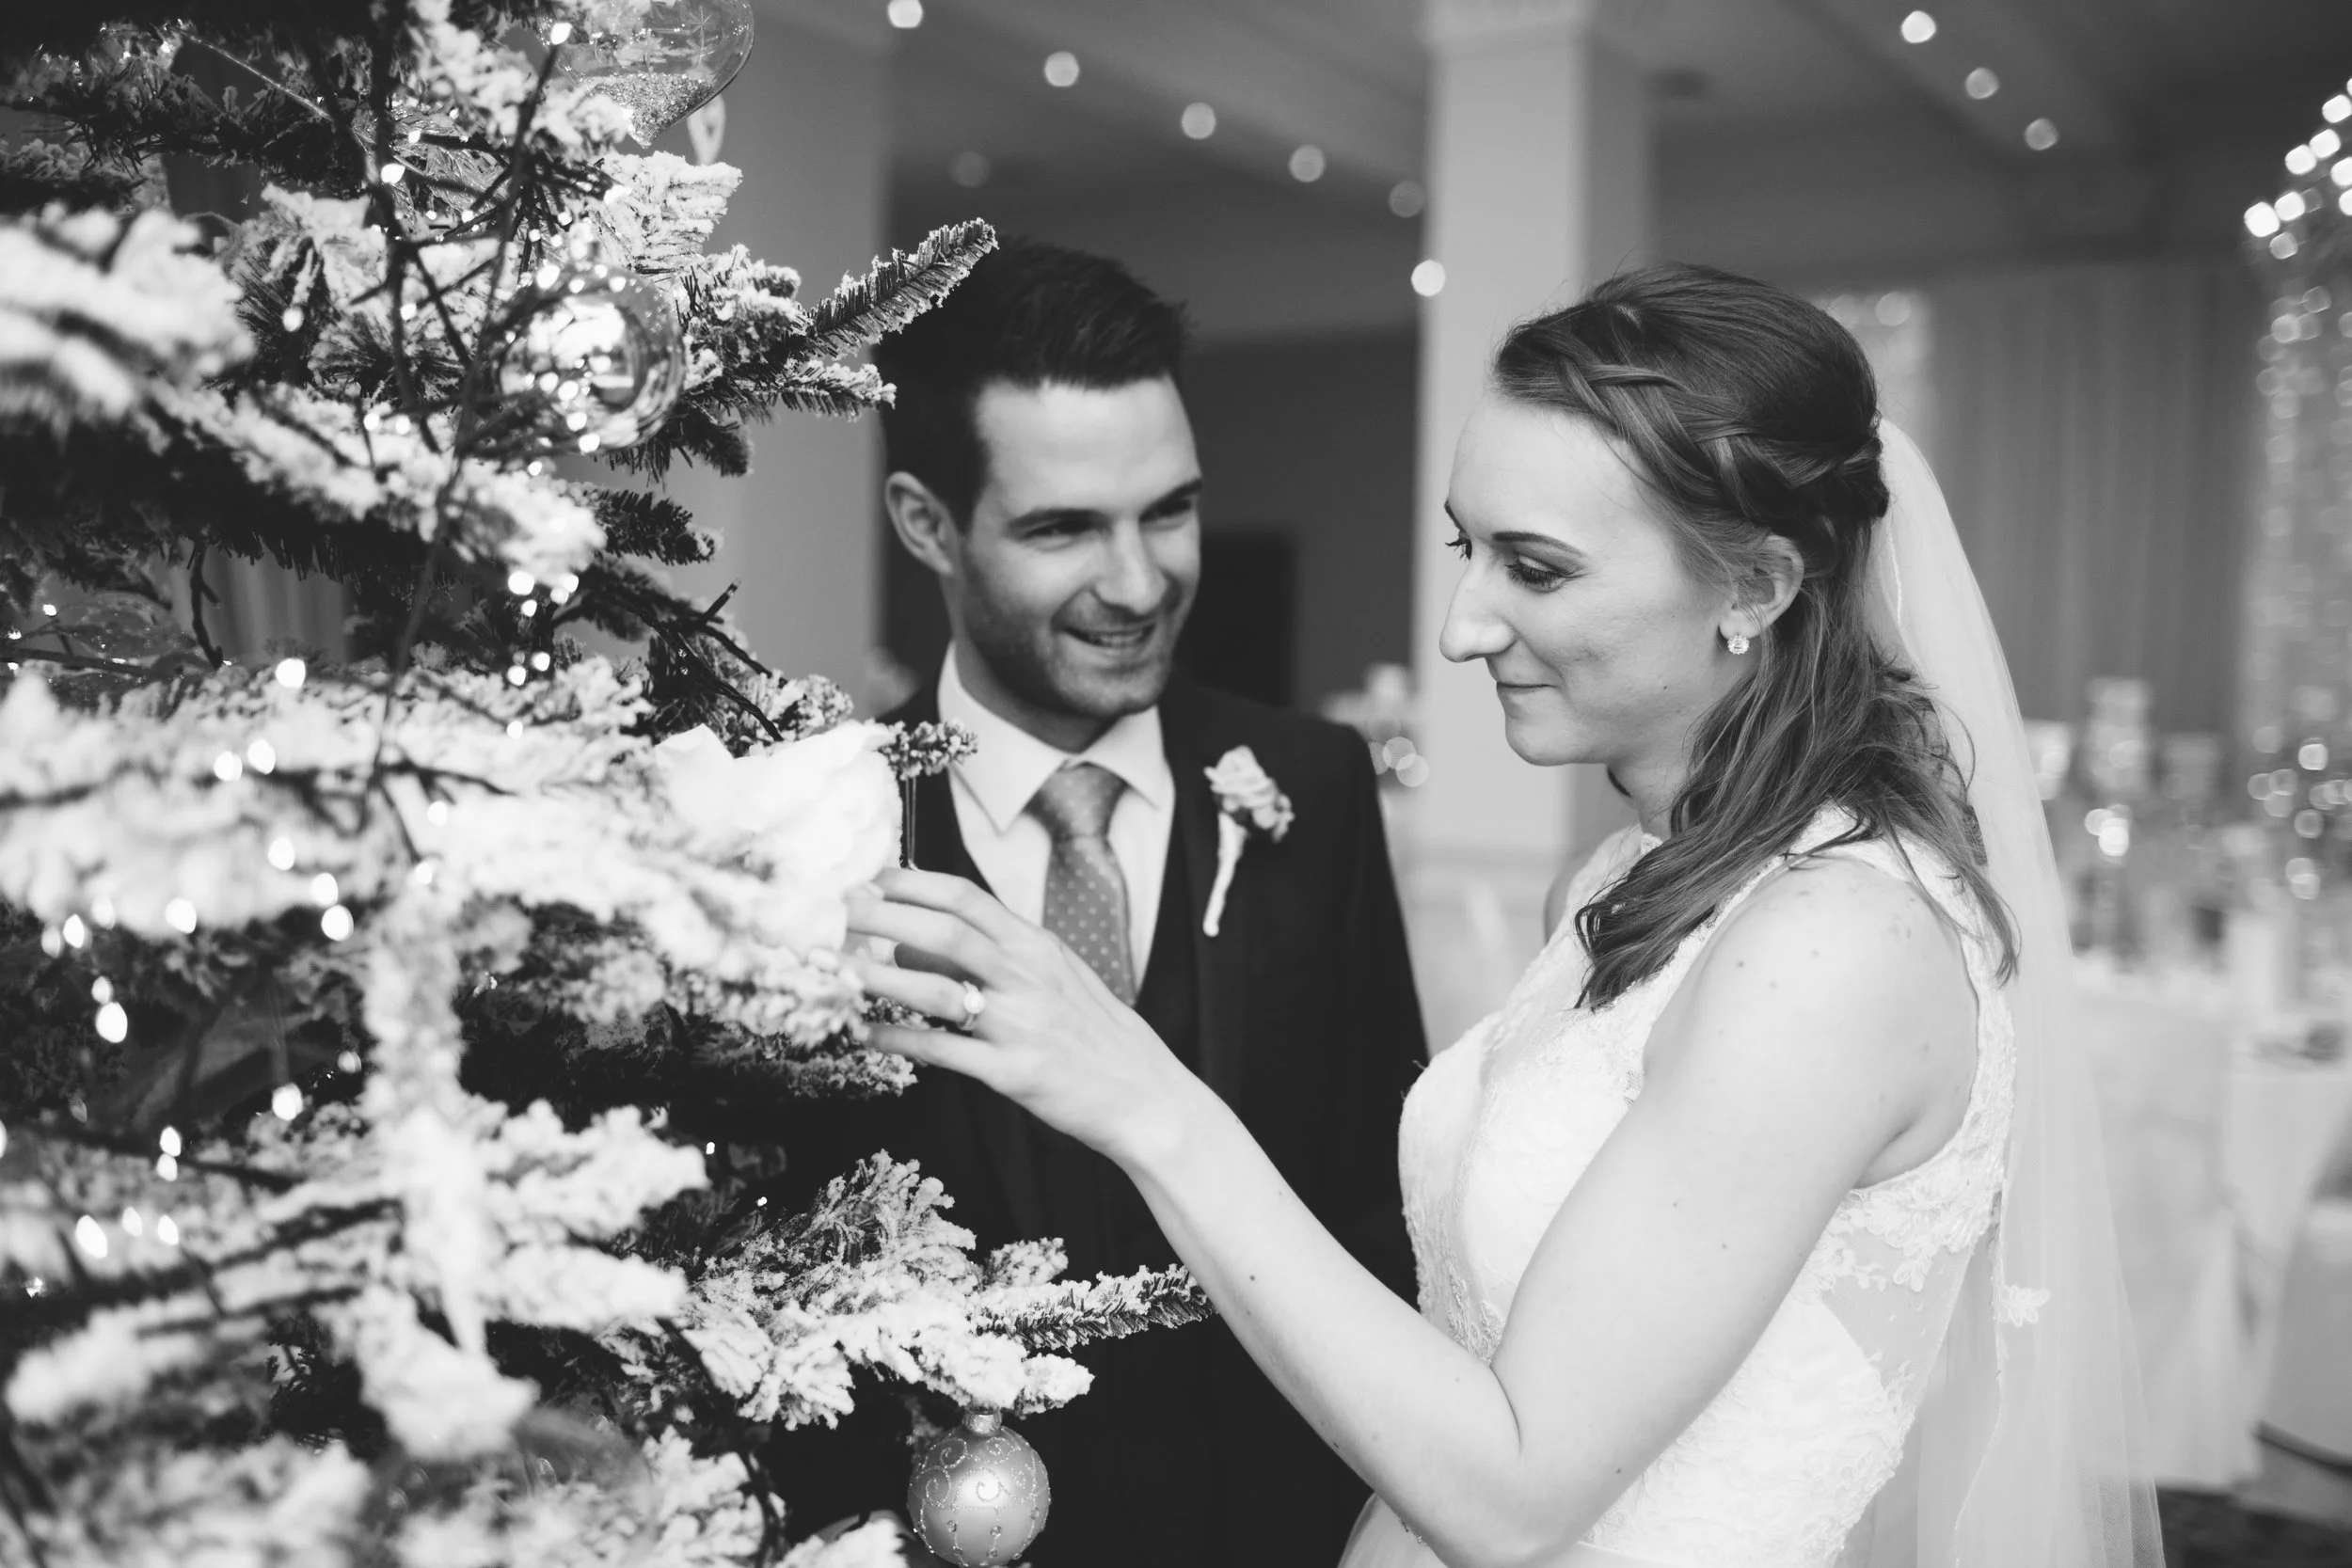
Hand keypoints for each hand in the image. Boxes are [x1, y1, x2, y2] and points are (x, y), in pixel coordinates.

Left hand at [844, 868, 1197, 1166]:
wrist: (1146, 1094)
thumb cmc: (1094, 1033)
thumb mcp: (1053, 976)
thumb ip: (992, 954)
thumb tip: (912, 939)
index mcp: (1037, 945)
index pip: (966, 898)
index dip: (911, 884)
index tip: (866, 878)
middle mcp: (1028, 976)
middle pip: (945, 932)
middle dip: (883, 918)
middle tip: (835, 912)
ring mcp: (1021, 1025)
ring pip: (938, 990)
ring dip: (879, 978)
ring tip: (835, 970)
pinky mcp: (1015, 1073)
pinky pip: (944, 1052)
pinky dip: (899, 1039)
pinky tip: (865, 1032)